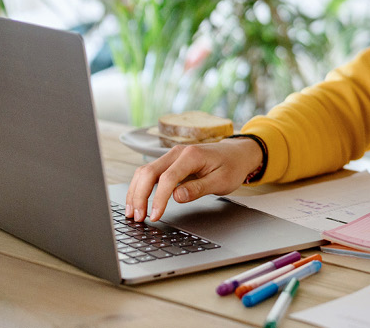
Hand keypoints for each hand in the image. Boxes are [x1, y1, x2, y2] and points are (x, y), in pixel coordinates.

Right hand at [124, 137, 261, 221]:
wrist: (237, 153)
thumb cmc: (231, 166)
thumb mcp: (222, 181)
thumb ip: (199, 189)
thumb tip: (176, 197)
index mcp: (192, 155)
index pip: (167, 178)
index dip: (158, 199)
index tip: (155, 216)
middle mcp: (178, 152)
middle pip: (149, 172)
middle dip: (139, 196)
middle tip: (137, 217)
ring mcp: (172, 155)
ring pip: (145, 172)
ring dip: (136, 192)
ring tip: (133, 213)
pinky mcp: (170, 162)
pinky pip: (150, 173)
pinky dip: (140, 187)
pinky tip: (137, 201)